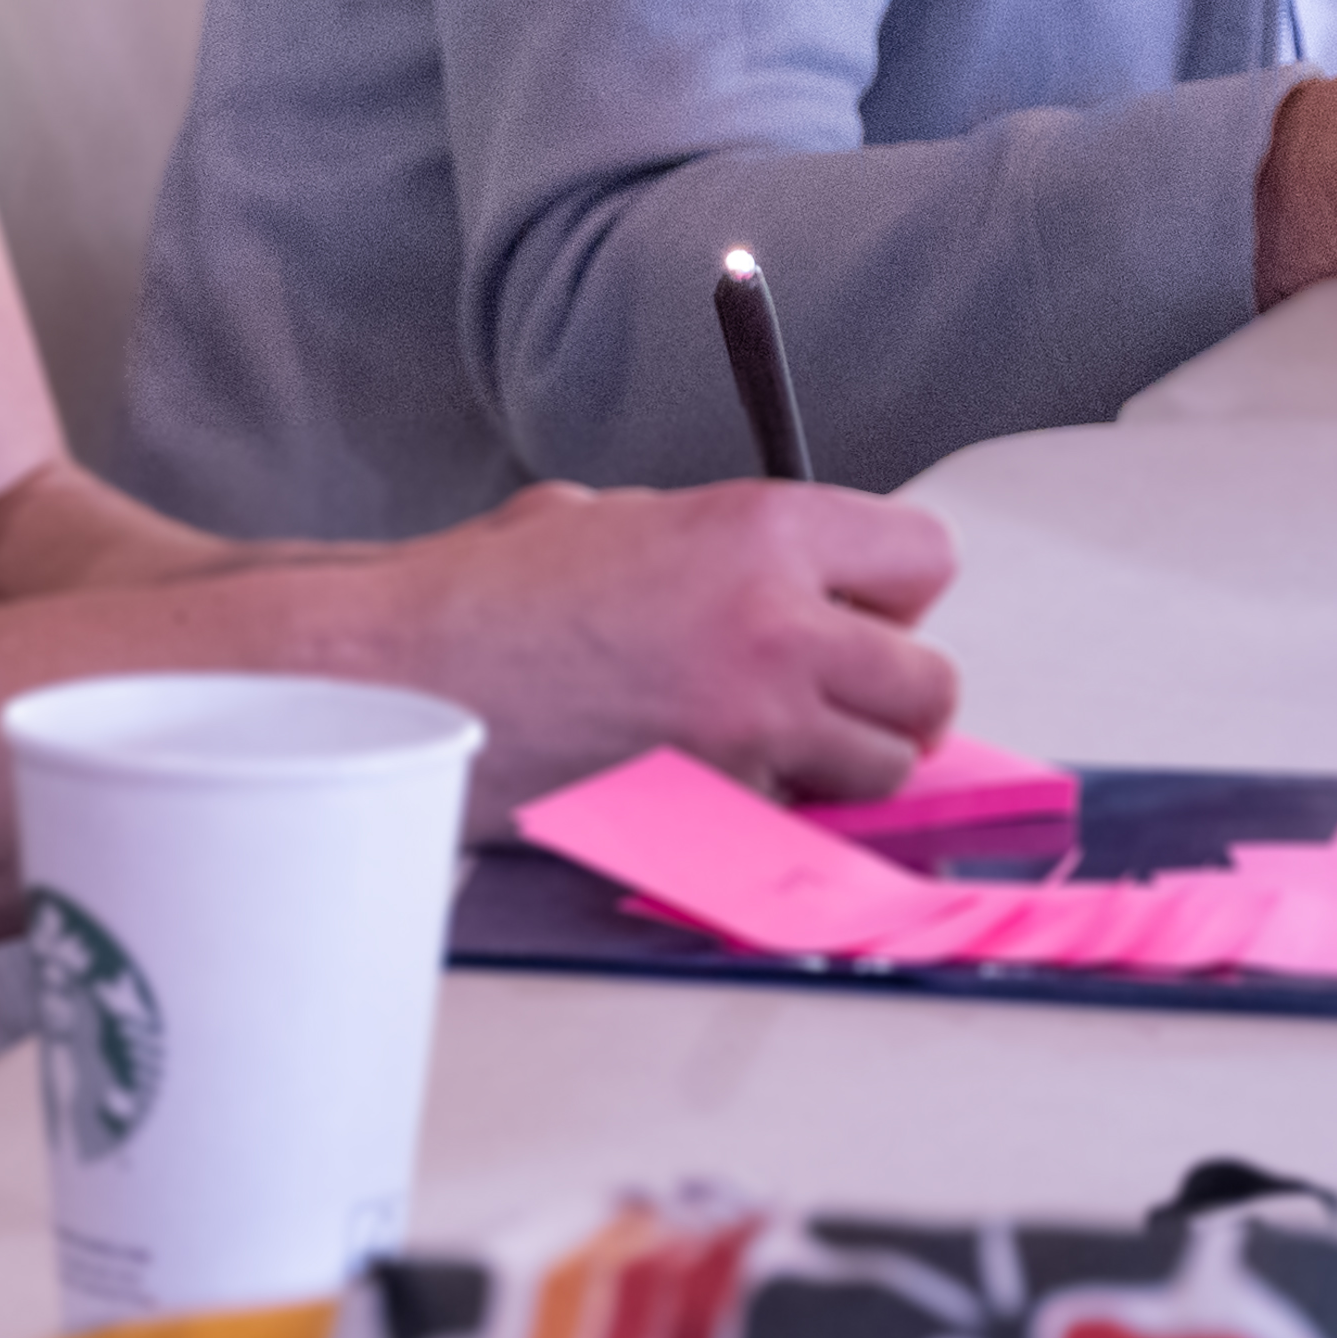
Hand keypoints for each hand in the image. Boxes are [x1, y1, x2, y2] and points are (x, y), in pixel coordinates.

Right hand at [372, 476, 961, 816]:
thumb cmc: (491, 594)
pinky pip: (799, 819)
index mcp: (761, 530)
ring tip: (762, 737)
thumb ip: (732, 547)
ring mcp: (751, 730)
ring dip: (841, 759)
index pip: (927, 558)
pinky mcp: (714, 810)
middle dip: (885, 688)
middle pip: (930, 682)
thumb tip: (796, 587)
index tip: (854, 608)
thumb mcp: (627, 518)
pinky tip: (702, 774)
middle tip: (823, 687)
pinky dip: (770, 808)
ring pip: (883, 768)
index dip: (888, 591)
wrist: (406, 672)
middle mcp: (776, 627)